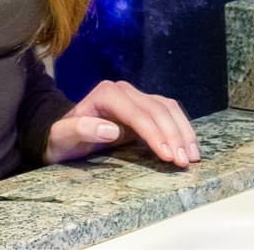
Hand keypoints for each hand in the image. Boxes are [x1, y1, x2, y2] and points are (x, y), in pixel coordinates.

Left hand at [43, 79, 199, 167]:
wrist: (63, 133)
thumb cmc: (62, 138)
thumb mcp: (62, 137)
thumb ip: (80, 130)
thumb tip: (111, 129)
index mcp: (107, 93)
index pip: (137, 113)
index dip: (155, 134)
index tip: (168, 156)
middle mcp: (124, 90)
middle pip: (156, 109)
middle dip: (174, 135)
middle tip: (184, 162)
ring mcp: (136, 96)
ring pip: (167, 108)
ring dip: (182, 130)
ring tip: (192, 156)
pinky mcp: (144, 107)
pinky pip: (168, 112)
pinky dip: (181, 127)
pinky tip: (189, 145)